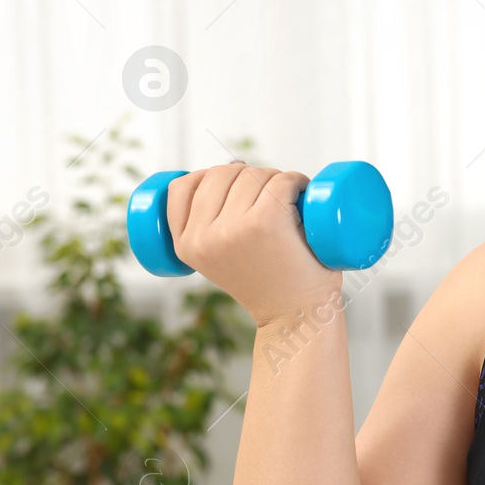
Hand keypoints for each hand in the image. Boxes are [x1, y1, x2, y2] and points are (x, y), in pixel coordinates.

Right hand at [165, 162, 343, 327]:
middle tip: (272, 196)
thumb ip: (209, 226)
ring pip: (253, 174)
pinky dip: (296, 179)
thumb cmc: (268, 284)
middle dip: (248, 175)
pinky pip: (281, 180)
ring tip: (289, 199)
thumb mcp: (219, 259)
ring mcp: (233, 228)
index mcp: (185, 246)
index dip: (209, 177)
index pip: (182, 187)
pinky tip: (302, 191)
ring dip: (275, 177)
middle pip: (221, 174)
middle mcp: (203, 237)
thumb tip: (232, 167)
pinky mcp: (266, 221)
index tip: (234, 187)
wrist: (296, 317)